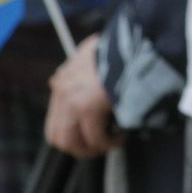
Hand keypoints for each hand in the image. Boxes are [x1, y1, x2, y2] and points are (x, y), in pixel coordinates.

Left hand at [45, 34, 117, 157]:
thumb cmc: (124, 49)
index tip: (91, 135)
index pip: (55, 119)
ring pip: (70, 142)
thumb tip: (73, 84)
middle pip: (57, 135)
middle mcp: (63, 88)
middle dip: (79, 147)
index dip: (73, 133)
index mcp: (64, 77)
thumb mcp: (98, 55)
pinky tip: (122, 136)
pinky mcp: (87, 106)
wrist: (136, 44)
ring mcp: (72, 98)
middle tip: (99, 146)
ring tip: (110, 142)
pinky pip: (95, 138)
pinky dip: (110, 142)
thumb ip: (84, 70)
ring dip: (91, 148)